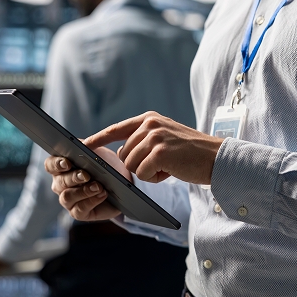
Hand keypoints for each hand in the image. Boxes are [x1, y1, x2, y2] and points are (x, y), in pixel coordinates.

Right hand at [44, 146, 122, 220]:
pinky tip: (102, 194)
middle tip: (86, 175)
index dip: (56, 164)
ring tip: (98, 186)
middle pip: (60, 182)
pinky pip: (79, 209)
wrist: (123, 183)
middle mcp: (61, 184)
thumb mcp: (99, 153)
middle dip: (73, 178)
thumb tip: (82, 145)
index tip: (67, 163)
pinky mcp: (79, 212)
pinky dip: (92, 201)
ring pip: (67, 197)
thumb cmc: (107, 165)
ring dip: (83, 191)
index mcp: (62, 167)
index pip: (50, 165)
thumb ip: (89, 148)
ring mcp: (68, 200)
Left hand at [84, 111, 223, 184]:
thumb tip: (119, 156)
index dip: (98, 139)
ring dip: (148, 172)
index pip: (116, 129)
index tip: (82, 146)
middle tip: (163, 162)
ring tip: (169, 165)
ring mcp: (154, 137)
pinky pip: (142, 174)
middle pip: (123, 155)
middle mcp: (150, 124)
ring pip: (131, 166)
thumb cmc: (190, 152)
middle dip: (138, 165)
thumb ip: (143, 140)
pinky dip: (155, 178)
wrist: (215, 157)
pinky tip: (171, 170)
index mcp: (149, 119)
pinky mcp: (159, 152)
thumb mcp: (165, 137)